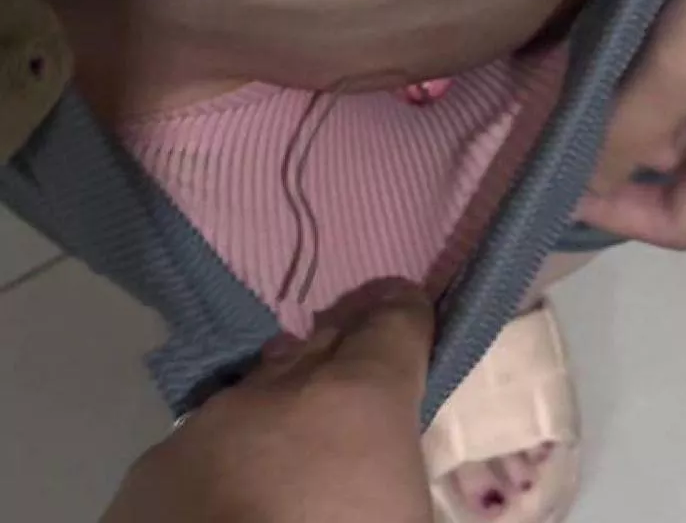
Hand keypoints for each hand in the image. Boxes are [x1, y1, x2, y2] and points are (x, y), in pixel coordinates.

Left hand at [100, 286, 433, 522]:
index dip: (405, 314)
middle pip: (322, 343)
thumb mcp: (409, 514)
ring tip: (292, 442)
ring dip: (281, 407)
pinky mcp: (154, 468)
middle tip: (357, 368)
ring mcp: (209, 422)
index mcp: (359, 398)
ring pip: (256, 393)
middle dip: (344, 350)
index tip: (409, 307)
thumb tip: (390, 468)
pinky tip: (229, 494)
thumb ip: (401, 469)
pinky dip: (226, 456)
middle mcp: (281, 390)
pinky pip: (203, 442)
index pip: (393, 323)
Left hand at [578, 0, 685, 249]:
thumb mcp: (683, 66)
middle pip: (677, 164)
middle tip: (571, 97)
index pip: (683, 223)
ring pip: (682, 117)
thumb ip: (630, 129)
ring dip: (635, 96)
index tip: (561, 185)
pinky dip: (658, 66)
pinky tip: (631, 32)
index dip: (619, 214)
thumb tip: (588, 187)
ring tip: (601, 56)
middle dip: (621, 137)